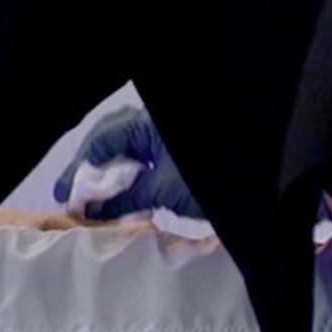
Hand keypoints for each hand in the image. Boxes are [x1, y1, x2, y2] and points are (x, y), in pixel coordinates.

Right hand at [60, 107, 202, 221]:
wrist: (267, 181)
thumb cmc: (216, 178)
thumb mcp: (164, 189)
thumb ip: (124, 199)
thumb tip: (90, 211)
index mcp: (151, 119)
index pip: (103, 138)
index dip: (81, 169)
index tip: (64, 197)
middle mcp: (160, 120)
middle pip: (116, 139)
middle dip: (94, 170)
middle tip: (75, 199)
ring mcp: (173, 135)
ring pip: (133, 151)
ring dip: (115, 177)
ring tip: (97, 204)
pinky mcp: (186, 152)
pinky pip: (151, 160)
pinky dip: (137, 179)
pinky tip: (127, 201)